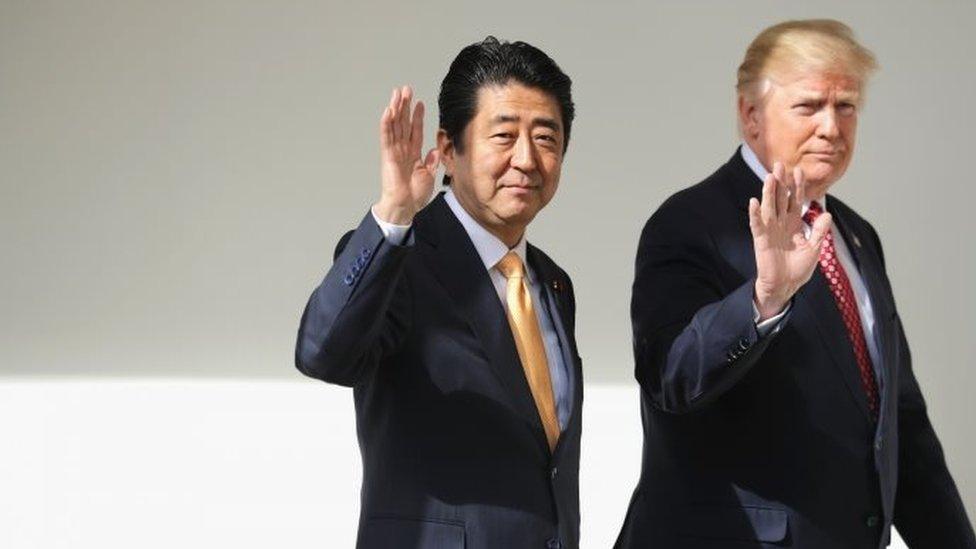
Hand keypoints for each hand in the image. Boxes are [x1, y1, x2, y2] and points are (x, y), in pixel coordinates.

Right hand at [374, 85, 438, 224]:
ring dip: (395, 109)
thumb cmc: (414, 195)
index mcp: (413, 154)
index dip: (417, 116)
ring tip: (397, 93)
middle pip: (403, 123)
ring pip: (394, 125)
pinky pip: (386, 137)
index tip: (420, 103)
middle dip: (404, 106)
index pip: (415, 130)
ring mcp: (394, 151)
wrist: (405, 207)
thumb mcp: (429, 176)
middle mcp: (402, 150)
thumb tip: (435, 150)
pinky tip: (388, 111)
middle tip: (406, 89)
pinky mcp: (388, 155)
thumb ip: (431, 162)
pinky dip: (386, 124)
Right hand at [749, 162, 832, 319]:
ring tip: (769, 177)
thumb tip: (827, 214)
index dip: (797, 186)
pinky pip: (757, 225)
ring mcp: (770, 231)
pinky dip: (755, 214)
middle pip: (780, 199)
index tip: (799, 170)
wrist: (785, 286)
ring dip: (768, 193)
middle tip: (779, 165)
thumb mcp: (815, 249)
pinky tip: (753, 202)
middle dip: (781, 182)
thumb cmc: (798, 269)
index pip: (796, 201)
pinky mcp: (761, 240)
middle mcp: (781, 224)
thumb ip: (819, 232)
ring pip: (769, 207)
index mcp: (794, 224)